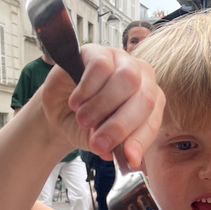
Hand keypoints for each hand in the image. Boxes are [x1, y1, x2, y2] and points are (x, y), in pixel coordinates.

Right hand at [41, 44, 164, 170]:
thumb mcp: (100, 143)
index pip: (152, 121)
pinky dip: (87, 89)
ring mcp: (122, 60)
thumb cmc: (87, 125)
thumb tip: (123, 157)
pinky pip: (100, 67)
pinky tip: (76, 101)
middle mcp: (141, 79)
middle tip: (98, 142)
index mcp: (150, 103)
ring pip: (126, 79)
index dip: (140, 141)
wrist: (58, 111)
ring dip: (101, 107)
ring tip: (83, 119)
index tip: (128, 159)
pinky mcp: (99, 50)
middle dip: (120, 126)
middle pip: (144, 99)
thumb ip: (114, 148)